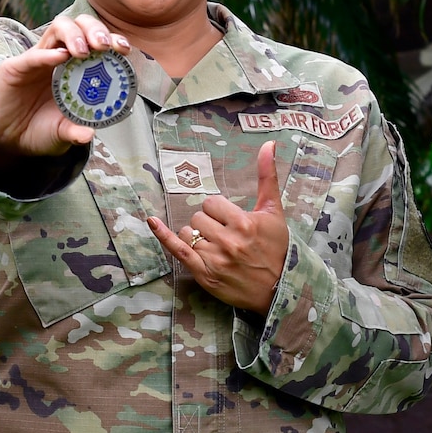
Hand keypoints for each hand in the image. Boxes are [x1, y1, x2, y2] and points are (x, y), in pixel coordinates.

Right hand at [0, 14, 130, 168]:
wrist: (6, 140)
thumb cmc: (38, 130)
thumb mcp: (62, 134)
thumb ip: (74, 132)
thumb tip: (89, 134)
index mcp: (75, 68)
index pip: (96, 42)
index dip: (112, 39)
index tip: (125, 49)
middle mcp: (58, 57)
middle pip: (79, 25)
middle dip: (95, 29)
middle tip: (105, 46)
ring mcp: (37, 60)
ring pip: (57, 28)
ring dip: (74, 34)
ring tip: (84, 51)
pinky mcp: (15, 68)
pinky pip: (32, 56)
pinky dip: (47, 54)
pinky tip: (60, 57)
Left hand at [148, 139, 289, 313]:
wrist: (279, 289)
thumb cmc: (276, 248)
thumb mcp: (274, 212)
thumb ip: (267, 176)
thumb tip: (268, 143)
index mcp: (244, 223)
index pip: (212, 203)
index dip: (218, 210)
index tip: (229, 220)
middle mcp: (228, 241)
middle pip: (198, 217)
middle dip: (208, 223)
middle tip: (224, 235)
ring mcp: (214, 259)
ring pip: (187, 232)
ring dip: (196, 235)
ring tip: (214, 245)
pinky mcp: (204, 274)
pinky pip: (177, 250)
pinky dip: (163, 235)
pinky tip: (152, 221)